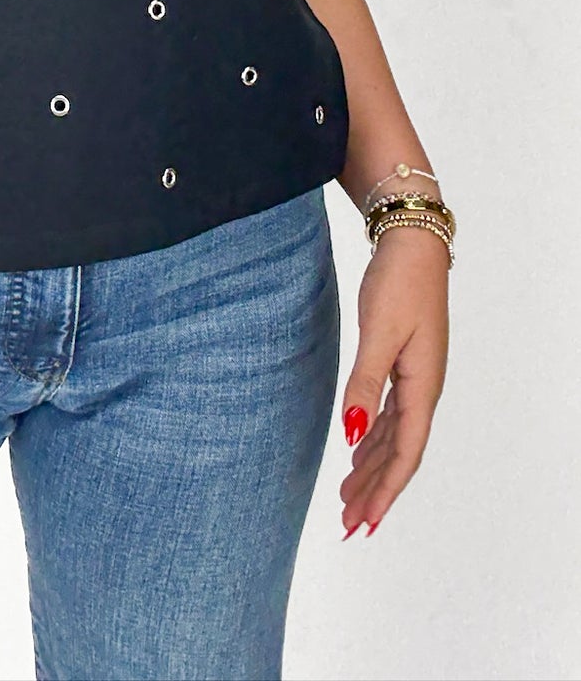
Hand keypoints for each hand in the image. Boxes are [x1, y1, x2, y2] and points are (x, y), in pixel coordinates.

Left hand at [339, 226, 448, 537]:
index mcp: (423, 387)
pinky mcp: (403, 364)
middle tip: (349, 526)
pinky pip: (390, 416)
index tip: (363, 523)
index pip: (406, 454)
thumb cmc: (397, 284)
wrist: (410, 245)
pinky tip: (358, 451)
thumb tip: (352, 434)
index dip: (385, 492)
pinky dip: (373, 439)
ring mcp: (415, 378)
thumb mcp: (378, 333)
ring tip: (348, 499)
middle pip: (399, 454)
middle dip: (375, 491)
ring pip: (393, 437)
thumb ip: (365, 384)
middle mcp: (424, 389)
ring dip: (372, 470)